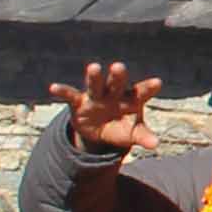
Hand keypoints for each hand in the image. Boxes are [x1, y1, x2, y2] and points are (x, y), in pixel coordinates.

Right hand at [50, 62, 164, 159]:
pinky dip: (62, 91)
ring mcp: (96, 96)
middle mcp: (114, 93)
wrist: (99, 130)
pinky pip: (70, 95)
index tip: (158, 83)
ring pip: (96, 84)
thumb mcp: (132, 133)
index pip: (141, 92)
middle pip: (117, 83)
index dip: (148, 87)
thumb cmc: (121, 127)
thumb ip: (143, 137)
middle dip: (118, 76)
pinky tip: (53, 87)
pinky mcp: (79, 102)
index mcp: (131, 99)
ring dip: (94, 76)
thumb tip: (156, 144)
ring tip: (94, 67)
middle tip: (119, 67)